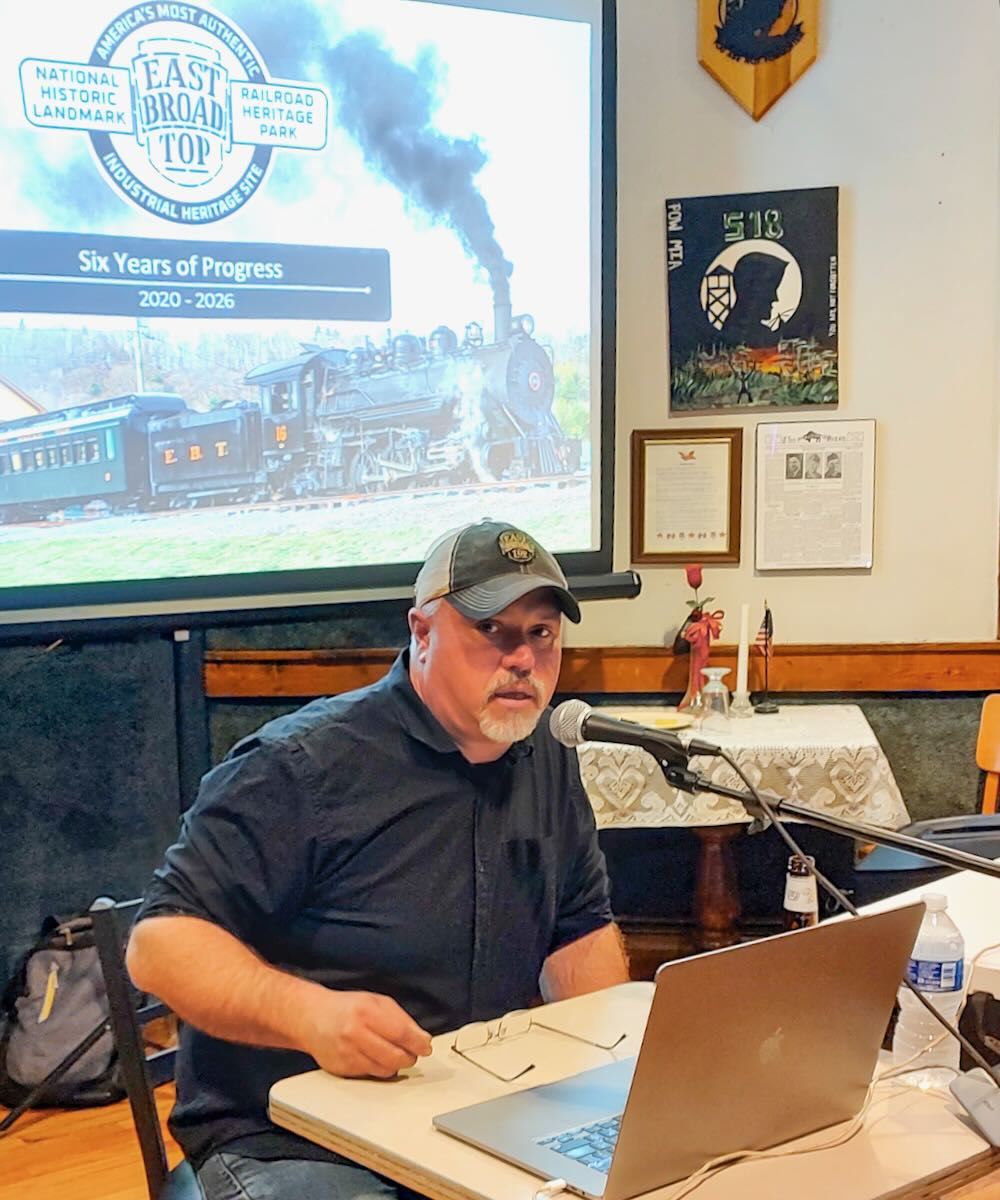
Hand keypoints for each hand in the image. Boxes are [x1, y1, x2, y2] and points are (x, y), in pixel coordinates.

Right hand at [297, 988, 432, 1078]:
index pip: (401, 1033)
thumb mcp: (376, 1001)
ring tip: (393, 1053)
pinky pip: (371, 1075)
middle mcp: (355, 1034)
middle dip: (410, 1057)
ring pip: (385, 1070)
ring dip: (395, 1064)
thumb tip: (420, 1038)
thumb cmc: (346, 1008)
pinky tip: (375, 1057)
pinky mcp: (343, 1070)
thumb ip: (400, 1018)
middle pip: (395, 1056)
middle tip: (412, 1052)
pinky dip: (379, 1068)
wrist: (312, 1018)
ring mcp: (348, 1054)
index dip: (418, 1043)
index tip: (426, 1047)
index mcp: (366, 1013)